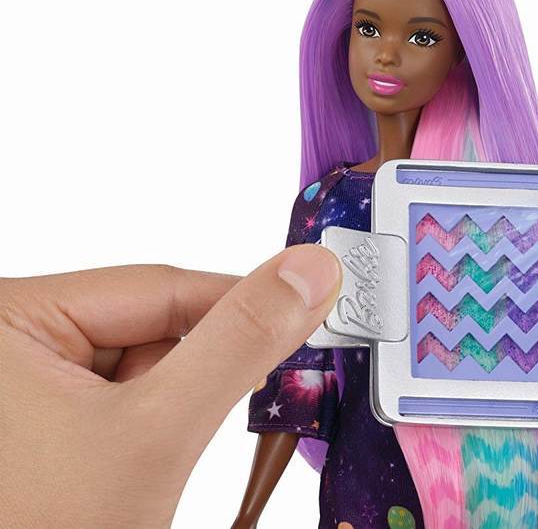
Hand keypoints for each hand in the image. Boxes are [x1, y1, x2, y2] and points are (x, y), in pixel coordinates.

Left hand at [0, 245, 340, 526]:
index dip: (243, 307)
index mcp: (10, 315)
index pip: (163, 286)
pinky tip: (132, 464)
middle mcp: (13, 337)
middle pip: (154, 325)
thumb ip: (239, 343)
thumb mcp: (159, 430)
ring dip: (174, 406)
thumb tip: (308, 271)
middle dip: (197, 375)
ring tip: (138, 463)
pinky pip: (125, 395)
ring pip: (147, 363)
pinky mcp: (43, 415)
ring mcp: (25, 380)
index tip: (309, 314)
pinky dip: (154, 423)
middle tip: (198, 423)